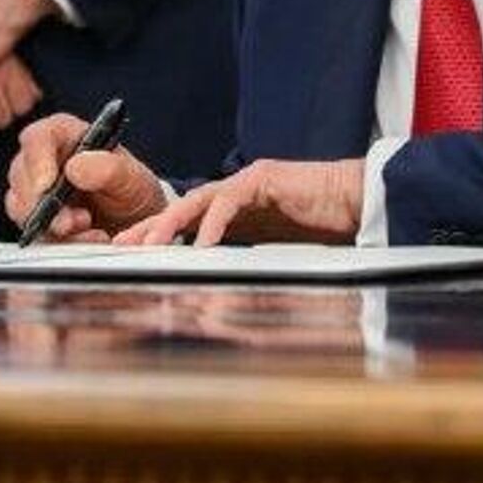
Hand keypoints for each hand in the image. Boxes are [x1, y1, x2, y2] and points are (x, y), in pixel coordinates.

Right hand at [3, 112, 166, 240]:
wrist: (137, 228)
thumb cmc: (133, 194)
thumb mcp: (134, 181)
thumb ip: (111, 169)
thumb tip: (76, 166)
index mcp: (68, 136)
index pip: (40, 137)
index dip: (38, 159)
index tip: (47, 185)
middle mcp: (46, 160)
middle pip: (21, 174)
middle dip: (42, 202)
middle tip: (71, 221)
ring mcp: (37, 191)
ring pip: (20, 205)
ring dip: (49, 224)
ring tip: (85, 228)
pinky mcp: (36, 219)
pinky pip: (31, 231)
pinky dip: (54, 240)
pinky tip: (80, 239)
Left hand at [113, 158, 364, 246]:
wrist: (358, 203)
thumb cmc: (324, 230)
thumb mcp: (275, 255)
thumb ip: (246, 266)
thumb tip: (219, 303)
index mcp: (236, 213)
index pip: (188, 223)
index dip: (160, 237)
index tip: (134, 255)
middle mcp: (236, 194)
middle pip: (182, 209)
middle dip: (151, 228)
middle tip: (124, 246)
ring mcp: (247, 183)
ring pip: (197, 201)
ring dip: (171, 223)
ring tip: (151, 244)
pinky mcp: (263, 179)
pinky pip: (228, 201)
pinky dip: (212, 223)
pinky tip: (202, 244)